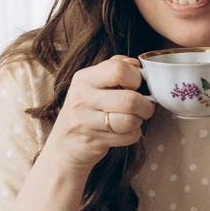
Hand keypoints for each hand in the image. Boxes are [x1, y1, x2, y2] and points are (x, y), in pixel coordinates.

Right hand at [39, 56, 154, 173]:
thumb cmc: (86, 109)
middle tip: (144, 106)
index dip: (136, 77)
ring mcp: (85, 122)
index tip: (136, 85)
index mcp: (84, 78)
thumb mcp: (93, 82)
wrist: (63, 144)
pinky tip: (124, 131)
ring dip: (139, 120)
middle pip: (129, 99)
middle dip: (145, 105)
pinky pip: (128, 137)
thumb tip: (138, 66)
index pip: (119, 69)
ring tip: (133, 118)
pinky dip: (133, 134)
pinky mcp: (94, 141)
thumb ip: (115, 67)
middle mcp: (82, 98)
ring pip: (130, 121)